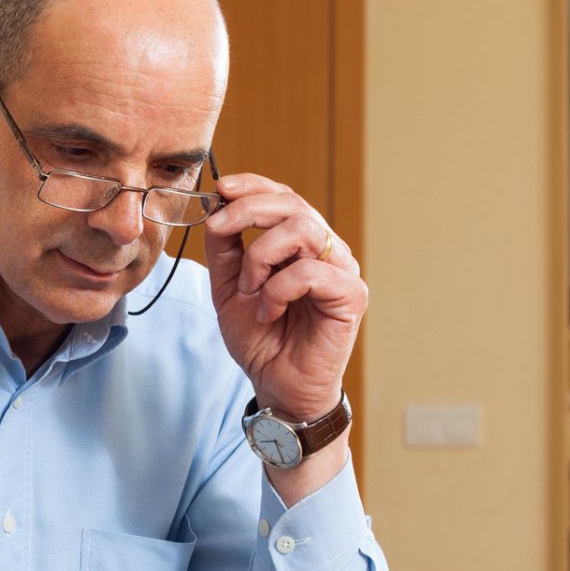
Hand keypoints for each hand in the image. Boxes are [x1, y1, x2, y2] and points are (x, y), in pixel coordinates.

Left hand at [201, 173, 366, 424]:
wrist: (278, 385)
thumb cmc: (261, 338)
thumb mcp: (228, 287)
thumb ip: (224, 248)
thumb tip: (218, 206)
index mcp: (300, 243)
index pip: (284, 196)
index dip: (254, 185)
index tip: (221, 188)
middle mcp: (326, 249)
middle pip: (293, 203)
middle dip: (248, 210)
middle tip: (219, 228)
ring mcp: (342, 270)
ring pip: (303, 229)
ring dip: (261, 255)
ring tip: (249, 289)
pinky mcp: (351, 295)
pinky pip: (311, 272)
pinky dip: (278, 289)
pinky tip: (267, 311)